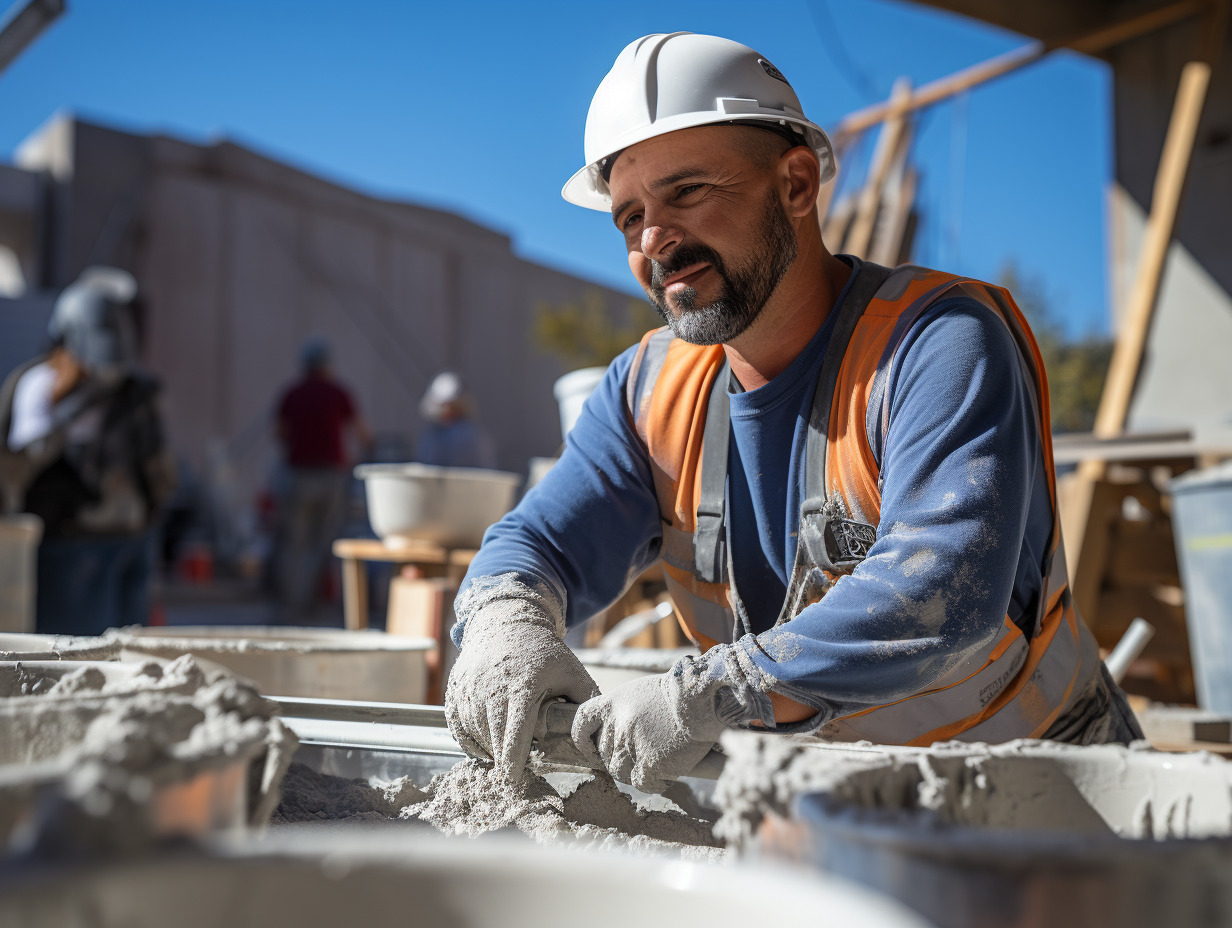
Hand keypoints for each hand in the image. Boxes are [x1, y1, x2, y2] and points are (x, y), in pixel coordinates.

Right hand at [445, 603, 597, 780]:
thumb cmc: (542, 652)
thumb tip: (600, 728)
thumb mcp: (570, 670)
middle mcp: (490, 688)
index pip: (514, 733)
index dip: (513, 761)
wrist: (506, 623)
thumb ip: (587, 698)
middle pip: (494, 739)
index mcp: (522, 687)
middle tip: (515, 773)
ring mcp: (470, 689)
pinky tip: (486, 746)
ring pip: (475, 734)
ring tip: (504, 754)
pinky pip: (458, 727)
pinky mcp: (455, 691)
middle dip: (503, 759)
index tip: (514, 780)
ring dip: (489, 750)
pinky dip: (470, 741)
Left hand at [570, 664, 729, 793]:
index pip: (582, 722)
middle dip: (620, 758)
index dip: (582, 739)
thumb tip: (617, 734)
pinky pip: (641, 783)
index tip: (590, 748)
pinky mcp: (649, 765)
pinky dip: (654, 780)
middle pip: (605, 754)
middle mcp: (617, 724)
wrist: (703, 702)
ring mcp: (631, 746)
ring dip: (636, 771)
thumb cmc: (679, 695)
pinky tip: (668, 769)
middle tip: (643, 754)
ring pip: (620, 772)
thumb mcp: (642, 693)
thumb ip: (624, 712)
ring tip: (658, 761)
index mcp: (613, 703)